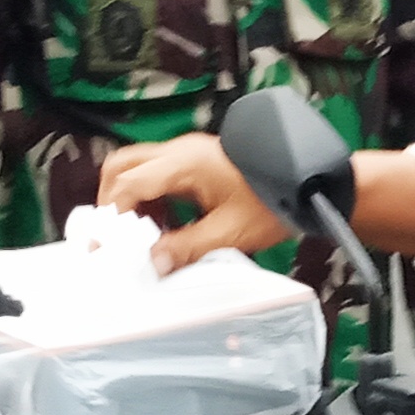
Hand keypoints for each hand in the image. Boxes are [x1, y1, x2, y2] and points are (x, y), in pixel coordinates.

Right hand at [95, 134, 289, 271]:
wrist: (308, 181)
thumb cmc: (275, 202)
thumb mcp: (230, 233)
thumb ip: (187, 248)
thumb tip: (152, 263)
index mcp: (186, 163)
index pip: (129, 183)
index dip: (112, 215)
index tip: (106, 245)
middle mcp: (181, 151)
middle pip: (123, 165)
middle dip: (111, 200)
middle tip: (115, 236)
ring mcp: (188, 152)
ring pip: (137, 167)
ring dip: (131, 199)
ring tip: (141, 236)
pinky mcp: (196, 161)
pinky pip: (158, 174)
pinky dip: (150, 198)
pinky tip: (164, 226)